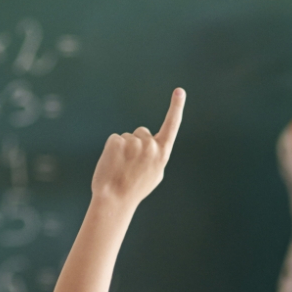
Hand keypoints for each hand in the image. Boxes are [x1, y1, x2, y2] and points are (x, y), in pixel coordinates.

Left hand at [90, 88, 184, 207]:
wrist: (115, 200)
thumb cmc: (134, 189)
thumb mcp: (154, 174)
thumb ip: (157, 156)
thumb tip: (153, 143)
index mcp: (162, 154)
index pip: (171, 126)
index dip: (176, 108)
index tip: (179, 91)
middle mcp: (150, 146)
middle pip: (142, 132)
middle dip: (136, 144)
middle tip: (130, 166)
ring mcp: (133, 143)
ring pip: (127, 137)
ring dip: (123, 149)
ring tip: (121, 168)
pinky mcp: (117, 141)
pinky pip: (115, 139)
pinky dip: (112, 150)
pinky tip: (112, 164)